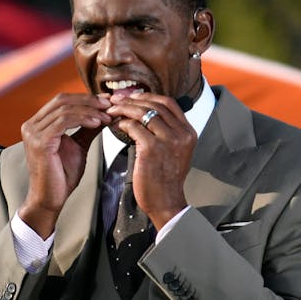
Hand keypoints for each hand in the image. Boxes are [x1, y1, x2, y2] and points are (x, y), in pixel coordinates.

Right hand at [17, 93, 111, 236]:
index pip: (62, 100)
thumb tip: (105, 111)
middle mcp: (31, 125)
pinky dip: (83, 119)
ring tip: (108, 116)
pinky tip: (97, 123)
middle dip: (90, 100)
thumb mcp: (78, 145)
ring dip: (90, 110)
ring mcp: (33, 132)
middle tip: (110, 104)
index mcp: (37, 123)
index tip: (107, 100)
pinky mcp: (40, 142)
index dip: (86, 97)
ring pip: (65, 109)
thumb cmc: (62, 175)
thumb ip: (88, 127)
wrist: (50, 198)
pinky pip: (64, 121)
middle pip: (63, 100)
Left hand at [106, 91, 196, 228]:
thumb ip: (168, 132)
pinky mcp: (152, 148)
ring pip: (143, 112)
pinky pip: (134, 127)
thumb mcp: (175, 152)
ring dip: (124, 108)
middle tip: (116, 100)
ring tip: (112, 110)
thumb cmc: (166, 179)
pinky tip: (115, 126)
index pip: (169, 103)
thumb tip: (147, 115)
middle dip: (133, 100)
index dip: (148, 97)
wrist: (166, 202)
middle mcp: (181, 133)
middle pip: (155, 104)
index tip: (133, 97)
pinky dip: (122, 123)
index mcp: (188, 132)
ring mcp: (168, 140)